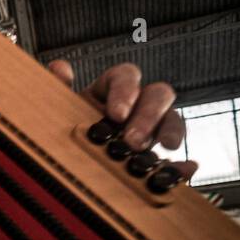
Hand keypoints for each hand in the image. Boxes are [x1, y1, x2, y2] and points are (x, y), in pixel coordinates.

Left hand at [48, 60, 197, 180]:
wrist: (62, 163)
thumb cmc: (60, 130)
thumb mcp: (54, 111)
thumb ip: (55, 89)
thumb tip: (59, 69)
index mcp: (110, 90)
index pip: (125, 76)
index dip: (125, 91)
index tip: (116, 114)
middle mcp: (135, 106)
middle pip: (156, 95)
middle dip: (148, 116)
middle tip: (133, 141)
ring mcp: (149, 130)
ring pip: (172, 120)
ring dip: (170, 132)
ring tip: (164, 150)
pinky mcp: (155, 157)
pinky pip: (175, 158)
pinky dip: (181, 164)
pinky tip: (185, 171)